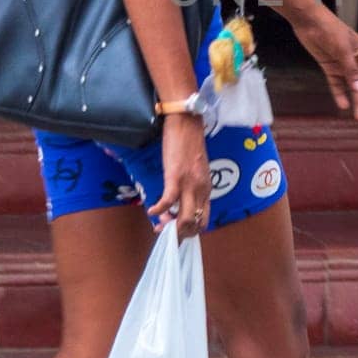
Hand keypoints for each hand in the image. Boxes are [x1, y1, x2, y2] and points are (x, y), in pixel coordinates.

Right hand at [147, 113, 210, 236]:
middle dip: (180, 234)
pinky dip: (158, 210)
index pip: (204, 219)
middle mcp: (201, 189)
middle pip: (195, 224)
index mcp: (206, 188)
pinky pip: (167, 201)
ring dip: (170, 227)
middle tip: (165, 232)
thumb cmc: (189, 144)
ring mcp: (189, 184)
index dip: (190, 230)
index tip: (177, 230)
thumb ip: (193, 185)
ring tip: (159, 226)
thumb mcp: (196, 169)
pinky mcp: (175, 177)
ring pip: (185, 218)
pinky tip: (151, 211)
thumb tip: (180, 199)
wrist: (187, 124)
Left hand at [292, 9, 357, 119]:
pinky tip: (343, 106)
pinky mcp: (330, 67)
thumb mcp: (342, 49)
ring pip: (354, 88)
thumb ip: (351, 70)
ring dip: (357, 102)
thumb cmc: (329, 29)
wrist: (308, 21)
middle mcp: (357, 61)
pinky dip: (340, 95)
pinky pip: (337, 84)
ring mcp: (343, 65)